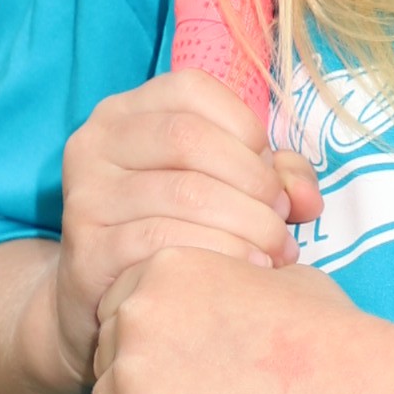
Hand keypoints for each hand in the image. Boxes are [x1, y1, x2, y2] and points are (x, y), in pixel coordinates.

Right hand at [44, 69, 319, 388]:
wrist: (103, 304)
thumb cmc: (174, 233)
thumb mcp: (220, 189)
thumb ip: (271, 177)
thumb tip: (307, 199)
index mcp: (127, 112)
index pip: (192, 89)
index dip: (246, 128)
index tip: (271, 175)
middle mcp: (95, 143)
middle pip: (188, 138)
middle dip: (253, 180)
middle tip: (281, 220)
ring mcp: (86, 196)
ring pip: (184, 193)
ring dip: (247, 223)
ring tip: (274, 252)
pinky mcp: (88, 250)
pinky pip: (163, 242)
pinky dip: (220, 254)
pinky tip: (246, 271)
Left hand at [84, 249, 364, 393]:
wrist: (354, 392)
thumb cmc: (334, 336)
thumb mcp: (283, 278)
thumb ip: (241, 281)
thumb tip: (247, 295)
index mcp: (166, 268)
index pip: (119, 314)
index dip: (149, 350)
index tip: (185, 376)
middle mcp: (138, 312)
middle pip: (106, 364)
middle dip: (140, 392)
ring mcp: (135, 372)